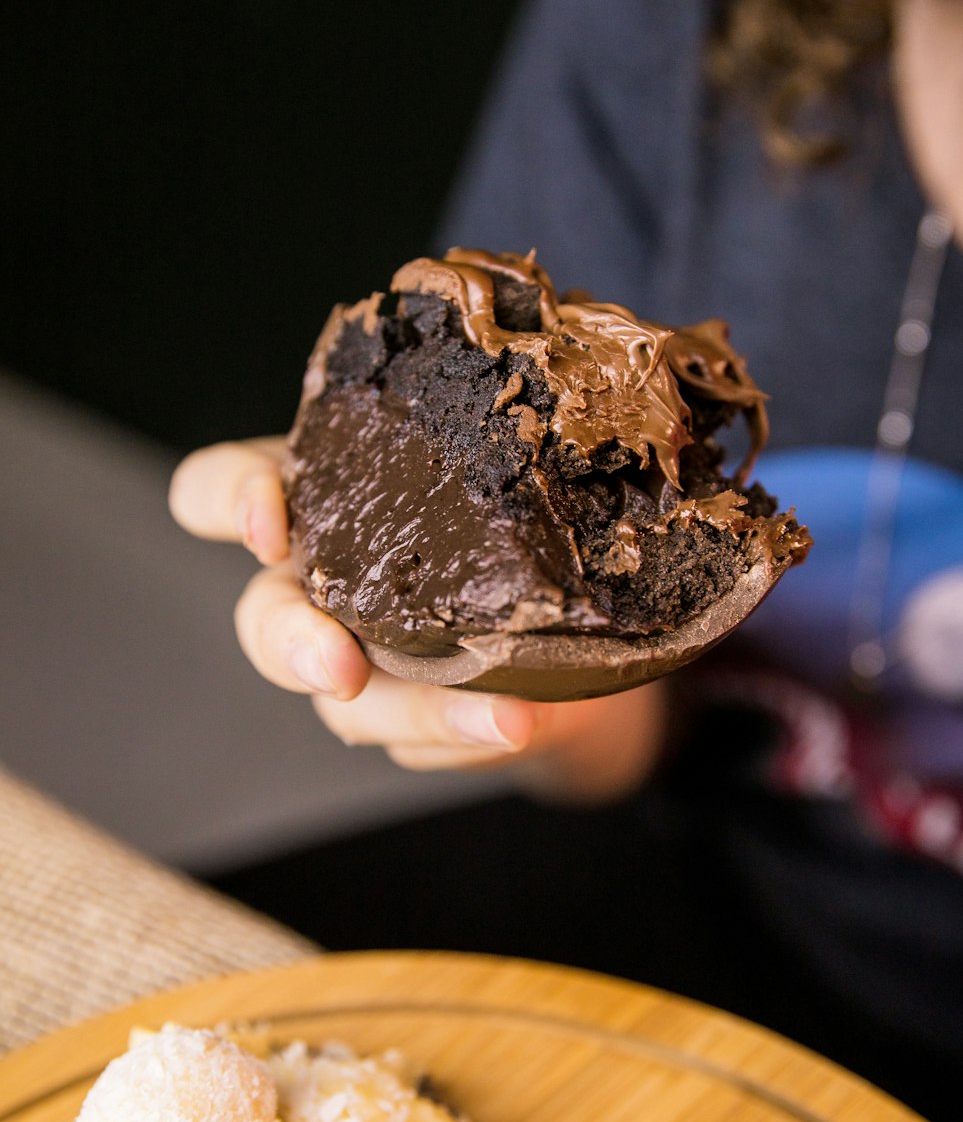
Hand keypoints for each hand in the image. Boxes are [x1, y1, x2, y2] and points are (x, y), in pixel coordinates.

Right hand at [169, 439, 669, 801]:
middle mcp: (323, 585)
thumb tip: (567, 376)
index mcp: (326, 496)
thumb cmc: (525, 518)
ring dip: (423, 713)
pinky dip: (475, 735)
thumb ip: (505, 434)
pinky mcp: (410, 727)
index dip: (228, 502)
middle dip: (291, 644)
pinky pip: (424, 746)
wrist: (583, 628)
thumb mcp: (512, 465)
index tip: (270, 521)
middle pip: (260, 621)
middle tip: (341, 667)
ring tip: (507, 718)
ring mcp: (362, 664)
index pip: (221, 488)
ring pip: (350, 708)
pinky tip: (527, 723)